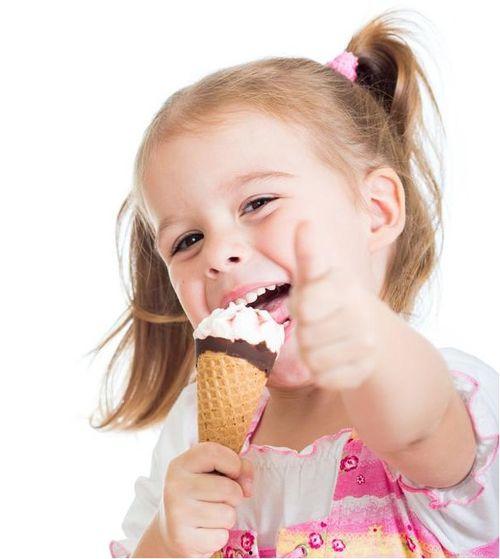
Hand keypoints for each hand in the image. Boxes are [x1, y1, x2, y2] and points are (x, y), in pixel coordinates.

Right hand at [158, 442, 253, 556]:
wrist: (173, 530)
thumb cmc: (200, 494)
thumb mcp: (213, 471)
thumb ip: (236, 466)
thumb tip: (247, 488)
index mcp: (181, 464)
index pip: (213, 452)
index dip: (233, 462)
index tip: (234, 472)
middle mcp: (175, 486)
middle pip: (228, 488)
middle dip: (234, 495)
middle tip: (219, 498)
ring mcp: (177, 514)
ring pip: (228, 514)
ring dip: (227, 516)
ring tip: (211, 514)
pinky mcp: (183, 540)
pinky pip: (221, 536)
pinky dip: (219, 535)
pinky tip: (205, 530)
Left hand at [288, 220, 382, 390]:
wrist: (371, 330)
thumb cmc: (330, 298)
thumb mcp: (317, 276)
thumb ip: (308, 253)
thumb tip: (304, 223)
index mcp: (343, 286)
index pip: (308, 303)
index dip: (302, 307)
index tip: (306, 303)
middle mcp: (359, 312)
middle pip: (305, 335)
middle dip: (303, 332)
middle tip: (314, 325)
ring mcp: (366, 342)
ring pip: (313, 359)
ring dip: (310, 354)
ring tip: (322, 341)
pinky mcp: (366, 368)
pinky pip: (327, 378)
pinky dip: (323, 373)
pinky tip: (334, 359)